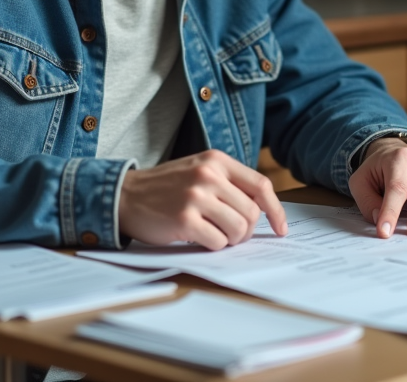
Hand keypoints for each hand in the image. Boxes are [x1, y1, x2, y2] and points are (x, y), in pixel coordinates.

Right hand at [118, 150, 287, 249]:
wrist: (125, 195)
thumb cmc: (166, 187)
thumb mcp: (199, 170)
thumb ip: (228, 183)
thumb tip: (264, 210)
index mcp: (216, 160)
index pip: (261, 185)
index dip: (276, 210)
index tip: (280, 228)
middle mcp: (209, 175)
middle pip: (252, 212)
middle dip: (247, 230)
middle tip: (232, 234)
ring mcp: (196, 197)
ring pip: (239, 229)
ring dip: (231, 240)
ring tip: (215, 235)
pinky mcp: (184, 219)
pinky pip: (218, 242)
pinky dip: (214, 246)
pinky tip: (200, 238)